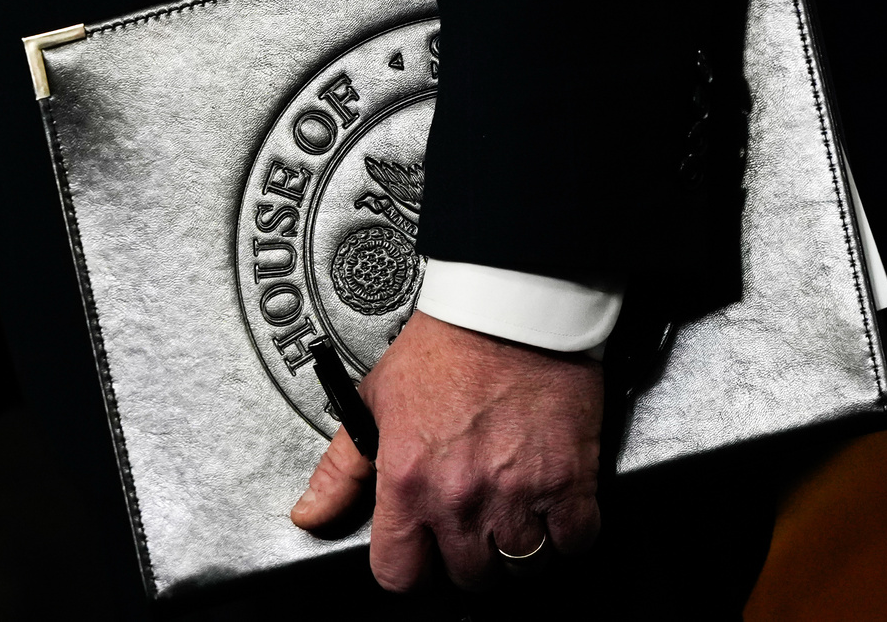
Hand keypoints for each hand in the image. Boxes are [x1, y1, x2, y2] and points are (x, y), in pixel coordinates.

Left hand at [291, 310, 603, 590]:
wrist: (509, 310)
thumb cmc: (447, 347)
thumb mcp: (375, 402)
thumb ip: (341, 469)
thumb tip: (311, 515)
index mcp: (407, 482)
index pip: (399, 574)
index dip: (412, 567)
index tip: (425, 552)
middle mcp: (460, 497)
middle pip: (468, 577)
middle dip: (470, 557)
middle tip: (475, 522)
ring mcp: (517, 493)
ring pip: (522, 567)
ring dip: (519, 546)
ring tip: (516, 513)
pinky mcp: (569, 480)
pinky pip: (575, 541)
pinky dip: (569, 533)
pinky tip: (555, 508)